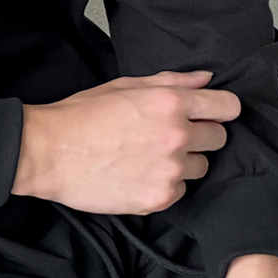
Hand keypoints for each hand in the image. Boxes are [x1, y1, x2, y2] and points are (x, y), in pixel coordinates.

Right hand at [11, 69, 241, 213]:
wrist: (50, 152)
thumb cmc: (82, 114)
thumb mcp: (124, 85)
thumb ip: (171, 81)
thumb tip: (206, 79)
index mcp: (170, 102)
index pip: (227, 106)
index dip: (220, 108)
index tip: (211, 113)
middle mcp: (177, 136)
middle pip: (219, 138)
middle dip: (200, 135)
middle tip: (169, 135)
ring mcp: (170, 170)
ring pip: (201, 167)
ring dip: (184, 161)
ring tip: (149, 155)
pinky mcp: (159, 198)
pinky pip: (181, 191)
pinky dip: (166, 184)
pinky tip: (139, 173)